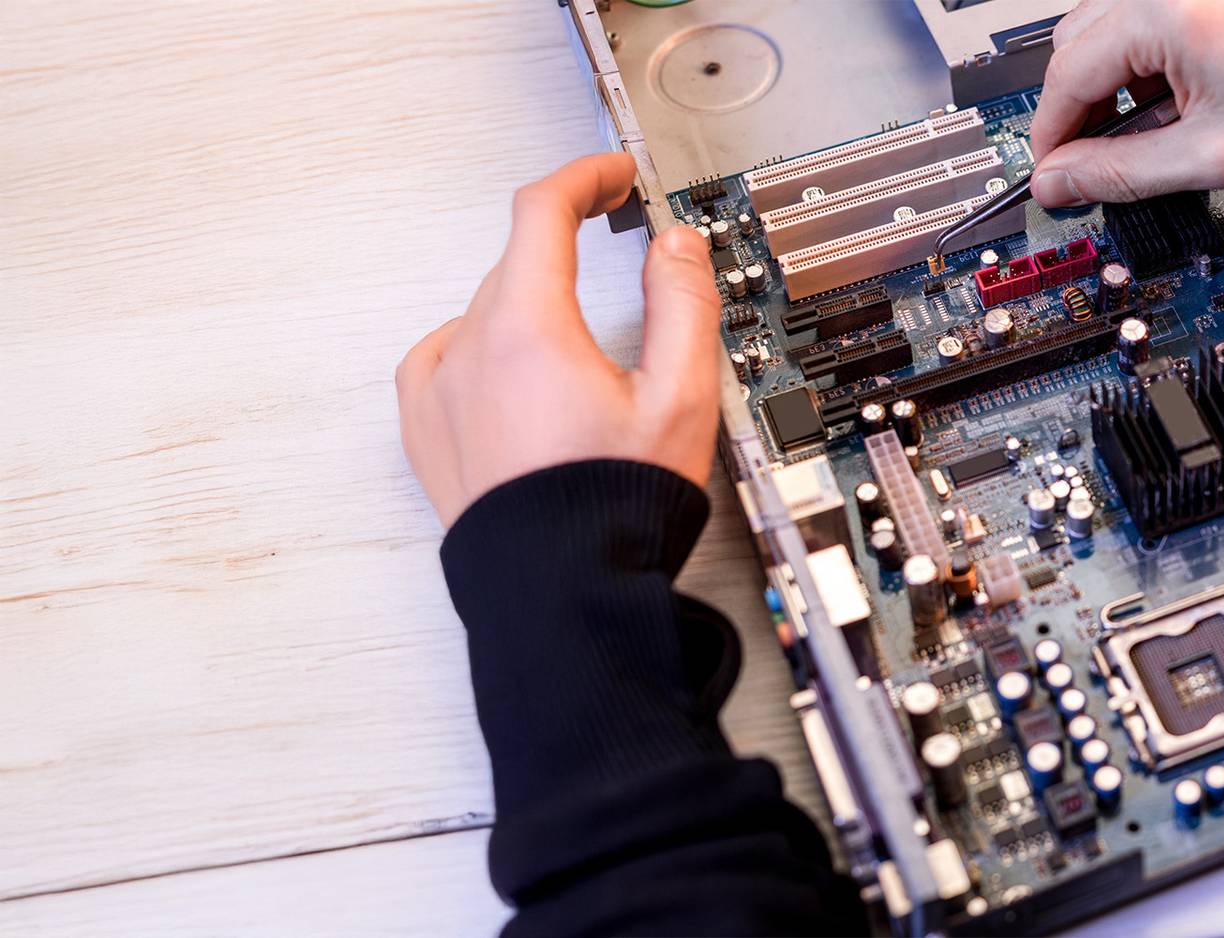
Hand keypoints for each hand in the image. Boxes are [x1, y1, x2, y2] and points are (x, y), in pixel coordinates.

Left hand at [397, 152, 721, 527]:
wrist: (560, 592)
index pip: (542, 211)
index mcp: (531, 331)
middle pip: (519, 261)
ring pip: (485, 311)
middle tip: (612, 243)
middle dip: (566, 242)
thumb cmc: (614, 507)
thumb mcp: (680, 397)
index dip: (583, 178)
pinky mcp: (425, 430)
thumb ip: (682, 304)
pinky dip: (481, 345)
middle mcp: (471, 351)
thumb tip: (675, 247)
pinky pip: (445, 357)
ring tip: (575, 335)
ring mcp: (439, 391)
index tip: (611, 177)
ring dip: (529, 301)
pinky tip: (511, 369)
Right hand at [1028, 0, 1223, 206]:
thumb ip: (1125, 173)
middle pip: (1076, 45)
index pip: (1066, 76)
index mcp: (1161, 12)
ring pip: (1106, 27)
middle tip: (1099, 162)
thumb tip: (1062, 183)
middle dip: (1081, 107)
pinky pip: (1146, 14)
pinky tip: (1180, 94)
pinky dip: (1146, 57)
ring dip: (1113, 81)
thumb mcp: (1218, 156)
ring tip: (1157, 127)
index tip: (1052, 176)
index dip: (1051, 136)